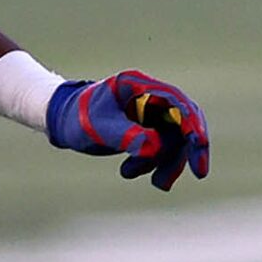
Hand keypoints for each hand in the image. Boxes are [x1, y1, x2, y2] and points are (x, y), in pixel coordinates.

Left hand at [46, 71, 210, 191]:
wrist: (62, 122)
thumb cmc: (77, 118)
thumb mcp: (99, 127)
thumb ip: (127, 136)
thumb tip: (155, 148)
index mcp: (140, 86)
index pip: (178, 103)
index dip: (194, 125)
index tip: (199, 147)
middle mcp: (150, 97)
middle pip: (184, 122)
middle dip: (188, 149)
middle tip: (199, 173)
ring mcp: (150, 113)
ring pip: (174, 140)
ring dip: (164, 163)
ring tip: (132, 174)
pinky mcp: (148, 129)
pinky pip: (162, 149)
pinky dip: (152, 164)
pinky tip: (128, 172)